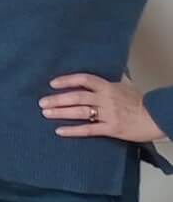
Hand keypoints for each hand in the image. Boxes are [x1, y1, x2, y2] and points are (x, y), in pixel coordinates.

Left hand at [40, 74, 165, 142]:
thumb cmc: (143, 102)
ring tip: (45, 113)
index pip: (84, 79)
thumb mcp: (126, 86)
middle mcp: (106, 99)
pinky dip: (73, 130)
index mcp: (109, 87)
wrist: (159, 117)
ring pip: (80, 112)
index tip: (53, 83)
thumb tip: (108, 71)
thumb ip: (113, 80)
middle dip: (57, 99)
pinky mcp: (112, 129)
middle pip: (77, 96)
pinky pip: (89, 130)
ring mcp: (108, 114)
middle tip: (42, 102)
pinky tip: (59, 131)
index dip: (67, 80)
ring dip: (61, 112)